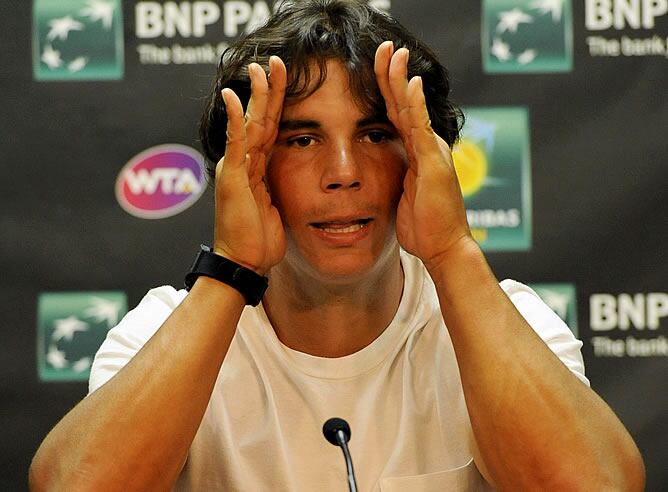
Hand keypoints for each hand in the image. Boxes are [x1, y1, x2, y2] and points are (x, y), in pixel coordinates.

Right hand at [213, 56, 287, 274]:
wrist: (244, 262)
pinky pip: (236, 144)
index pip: (270, 128)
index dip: (278, 103)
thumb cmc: (259, 239)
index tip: (286, 79)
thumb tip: (291, 180)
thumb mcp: (275, 207)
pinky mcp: (232, 178)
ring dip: (256, 96)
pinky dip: (236, 120)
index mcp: (258, 168)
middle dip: (269, 90)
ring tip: (261, 68)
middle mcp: (245, 162)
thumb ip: (277, 187)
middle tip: (275, 61)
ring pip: (249, 124)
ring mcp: (237, 168)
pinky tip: (236, 97)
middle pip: (260, 118)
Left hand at [374, 42, 473, 270]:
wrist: (443, 246)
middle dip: (393, 73)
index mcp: (416, 152)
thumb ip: (397, 177)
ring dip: (401, 79)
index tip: (376, 66)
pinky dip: (416, 104)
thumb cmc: (424, 227)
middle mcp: (426, 146)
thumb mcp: (404, 195)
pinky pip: (420, 128)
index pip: (397, 114)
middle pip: (404, 103)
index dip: (387, 89)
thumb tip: (384, 173)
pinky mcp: (432, 162)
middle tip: (385, 46)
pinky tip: (410, 83)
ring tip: (394, 53)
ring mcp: (431, 151)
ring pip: (412, 108)